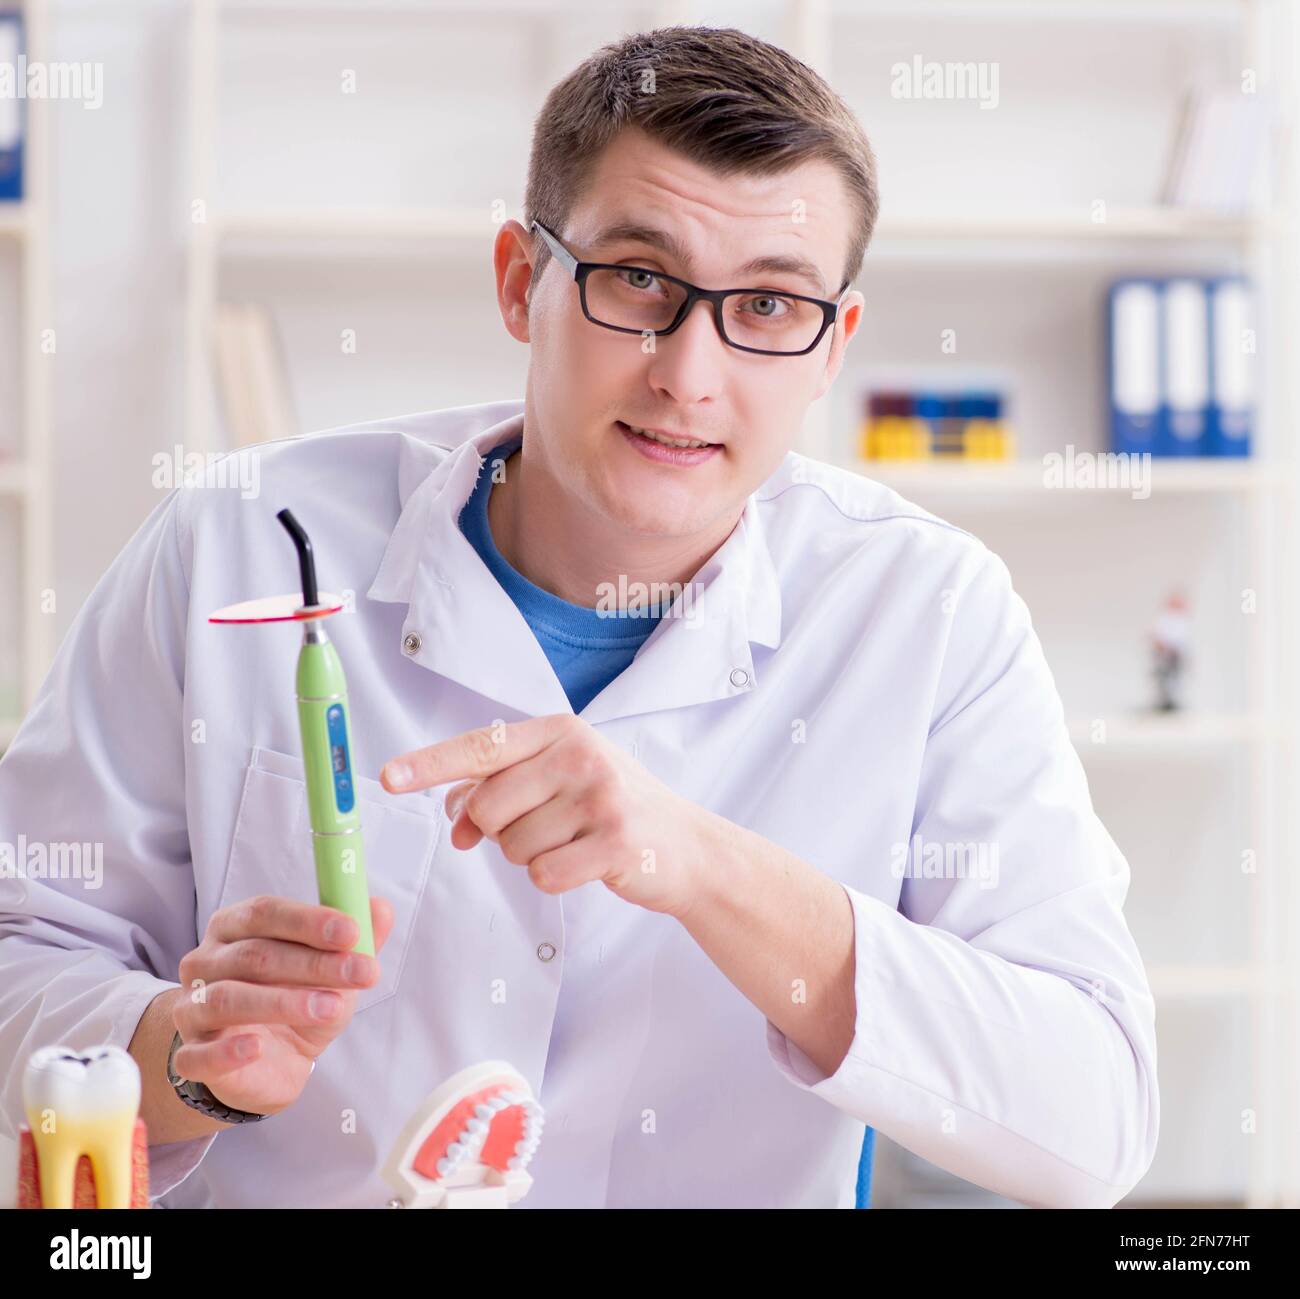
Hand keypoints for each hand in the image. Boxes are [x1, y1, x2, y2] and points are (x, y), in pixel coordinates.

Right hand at [171, 895, 394, 1115]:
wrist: (272, 1063)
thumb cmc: (297, 1000)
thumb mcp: (333, 969)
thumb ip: (357, 940)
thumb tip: (381, 908)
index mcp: (235, 927)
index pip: (266, 912)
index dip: (310, 921)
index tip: (352, 932)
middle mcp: (205, 962)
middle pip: (255, 954)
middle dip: (314, 963)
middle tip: (362, 973)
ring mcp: (191, 1009)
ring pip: (228, 998)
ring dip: (284, 1002)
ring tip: (332, 1007)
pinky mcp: (190, 1057)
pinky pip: (199, 1055)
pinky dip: (227, 1051)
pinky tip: (257, 1048)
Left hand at [381, 715, 707, 917]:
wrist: (685, 845)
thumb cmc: (611, 807)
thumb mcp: (559, 780)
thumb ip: (502, 787)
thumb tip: (452, 812)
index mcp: (559, 731)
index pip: (481, 746)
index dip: (429, 764)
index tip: (387, 777)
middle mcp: (580, 755)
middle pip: (488, 807)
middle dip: (498, 831)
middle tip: (537, 829)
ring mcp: (600, 797)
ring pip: (512, 846)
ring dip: (530, 856)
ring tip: (572, 842)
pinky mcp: (616, 842)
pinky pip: (543, 875)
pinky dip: (554, 878)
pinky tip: (585, 864)